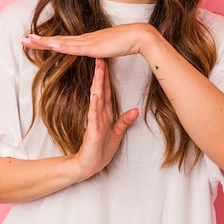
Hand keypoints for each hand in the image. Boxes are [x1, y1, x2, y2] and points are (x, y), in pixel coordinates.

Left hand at [20, 23, 154, 57]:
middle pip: (57, 40)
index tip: (34, 40)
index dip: (48, 41)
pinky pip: (72, 48)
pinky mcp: (92, 47)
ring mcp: (87, 42)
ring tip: (27, 41)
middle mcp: (84, 39)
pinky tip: (48, 45)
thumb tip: (99, 56)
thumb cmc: (128, 42)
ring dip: (43, 42)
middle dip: (38, 40)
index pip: (63, 41)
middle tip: (21, 39)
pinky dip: (59, 46)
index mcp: (87, 41)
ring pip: (60, 42)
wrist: (139, 36)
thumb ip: (103, 52)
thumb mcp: (110, 49)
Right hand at [70, 58, 138, 179]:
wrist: (87, 167)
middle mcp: (98, 114)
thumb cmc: (99, 151)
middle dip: (101, 73)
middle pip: (100, 89)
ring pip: (96, 98)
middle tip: (101, 56)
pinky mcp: (92, 130)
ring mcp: (94, 121)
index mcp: (104, 113)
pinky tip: (94, 93)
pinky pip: (93, 115)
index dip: (106, 76)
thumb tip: (136, 110)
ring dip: (97, 83)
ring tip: (98, 68)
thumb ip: (124, 121)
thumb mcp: (116, 134)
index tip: (107, 61)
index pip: (105, 90)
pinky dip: (94, 104)